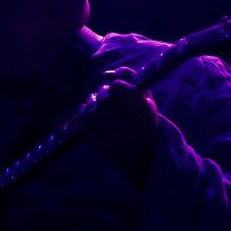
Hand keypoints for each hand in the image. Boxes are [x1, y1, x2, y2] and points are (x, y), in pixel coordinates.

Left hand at [83, 66, 159, 185]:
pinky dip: (84, 117)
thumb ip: (131, 79)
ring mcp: (113, 138)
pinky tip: (91, 116)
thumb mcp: (146, 99)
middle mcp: (129, 126)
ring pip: (91, 110)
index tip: (117, 88)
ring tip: (97, 105)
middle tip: (106, 97)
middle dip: (102, 94)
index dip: (116, 84)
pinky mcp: (100, 147)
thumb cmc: (144, 120)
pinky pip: (84, 124)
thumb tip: (106, 74)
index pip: (118, 87)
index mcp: (143, 111)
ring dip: (91, 104)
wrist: (144, 156)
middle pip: (103, 98)